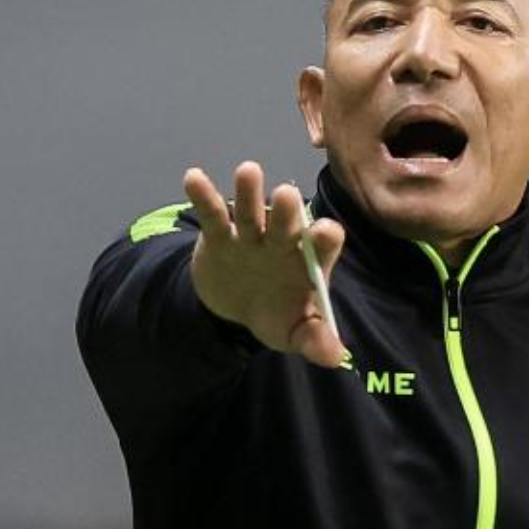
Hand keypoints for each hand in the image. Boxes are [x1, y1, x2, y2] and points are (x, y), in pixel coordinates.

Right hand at [183, 161, 345, 366]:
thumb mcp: (294, 332)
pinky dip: (203, 196)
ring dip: (249, 192)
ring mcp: (250, 235)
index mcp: (307, 260)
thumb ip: (314, 340)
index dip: (325, 237)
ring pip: (251, 211)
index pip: (323, 242)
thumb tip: (336, 358)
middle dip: (286, 210)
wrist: (235, 307)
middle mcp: (282, 240)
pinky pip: (212, 215)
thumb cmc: (275, 313)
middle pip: (286, 222)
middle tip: (287, 194)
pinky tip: (193, 177)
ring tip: (247, 170)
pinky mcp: (220, 236)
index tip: (325, 232)